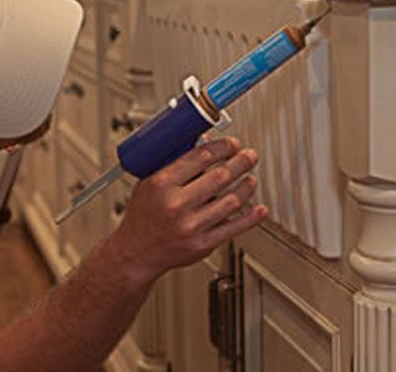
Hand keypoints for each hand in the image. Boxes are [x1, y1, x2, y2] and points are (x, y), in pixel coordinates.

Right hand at [107, 137, 267, 282]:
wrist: (136, 252)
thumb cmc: (142, 216)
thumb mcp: (148, 182)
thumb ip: (174, 164)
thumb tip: (204, 144)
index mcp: (161, 184)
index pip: (200, 157)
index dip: (223, 147)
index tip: (232, 144)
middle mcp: (177, 205)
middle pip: (220, 176)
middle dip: (241, 162)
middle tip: (248, 156)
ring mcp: (191, 226)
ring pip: (231, 200)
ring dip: (246, 186)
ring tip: (250, 178)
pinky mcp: (203, 244)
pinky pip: (234, 228)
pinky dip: (251, 217)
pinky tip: (259, 208)